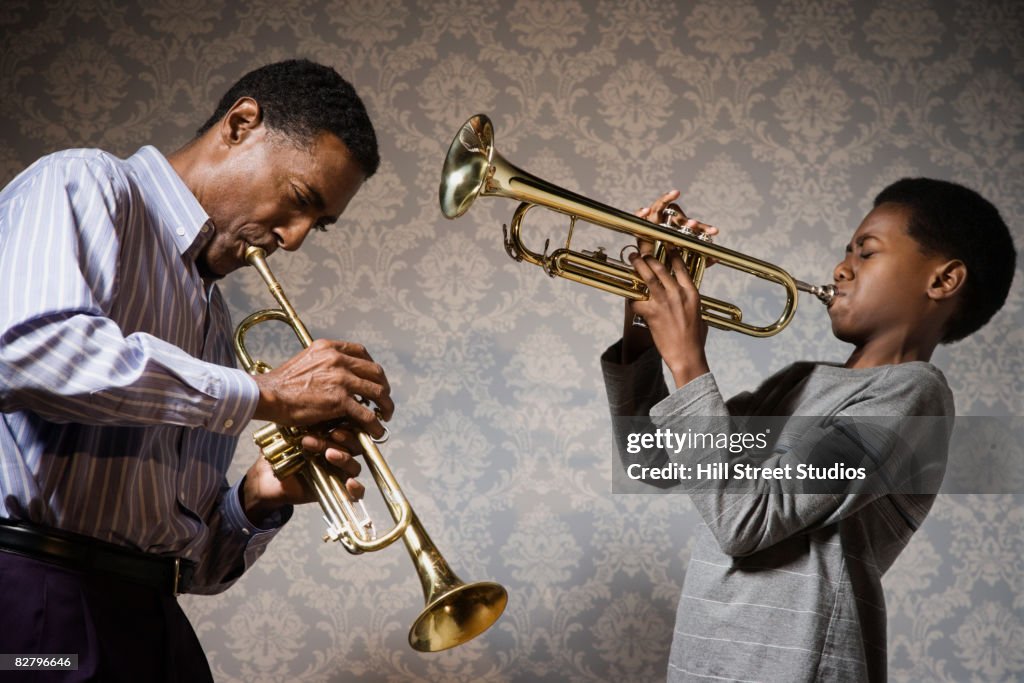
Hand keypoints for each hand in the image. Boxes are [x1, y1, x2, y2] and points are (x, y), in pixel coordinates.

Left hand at [241, 426, 365, 525]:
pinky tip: (349, 483)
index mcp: (332, 438)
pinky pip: (356, 493)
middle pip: (356, 446)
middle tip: (333, 434)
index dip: (348, 425)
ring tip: (327, 454)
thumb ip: (302, 421)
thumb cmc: (280, 453)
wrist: (267, 477)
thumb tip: (310, 404)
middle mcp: (338, 454)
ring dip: (344, 458)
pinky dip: (356, 489)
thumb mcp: (290, 433)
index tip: (337, 421)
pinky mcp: (337, 489)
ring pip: (354, 466)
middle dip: (346, 439)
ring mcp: (338, 472)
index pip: (351, 429)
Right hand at [252, 339, 392, 438]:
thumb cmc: (281, 383)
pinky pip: (367, 414)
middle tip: (383, 399)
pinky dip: (375, 424)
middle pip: (375, 371)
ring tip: (385, 415)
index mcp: (329, 348)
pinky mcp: (339, 401)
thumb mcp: (304, 361)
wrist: (269, 395)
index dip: (372, 367)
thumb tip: (335, 372)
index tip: (375, 378)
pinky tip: (376, 430)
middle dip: (383, 386)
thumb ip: (323, 363)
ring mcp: (341, 379)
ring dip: (385, 405)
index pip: (361, 352)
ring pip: (377, 392)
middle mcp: (338, 359)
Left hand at [629, 248, 709, 388]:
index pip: (680, 266)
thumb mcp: (698, 313)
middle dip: (650, 256)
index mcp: (691, 293)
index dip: (671, 253)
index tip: (665, 245)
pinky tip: (628, 294)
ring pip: (648, 277)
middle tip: (643, 252)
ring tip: (633, 258)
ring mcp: (664, 302)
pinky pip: (636, 300)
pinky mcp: (651, 313)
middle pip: (661, 267)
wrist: (687, 355)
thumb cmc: (694, 338)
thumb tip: (685, 294)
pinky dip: (631, 297)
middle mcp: (677, 294)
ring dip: (638, 265)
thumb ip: (690, 300)